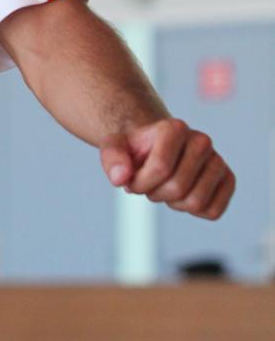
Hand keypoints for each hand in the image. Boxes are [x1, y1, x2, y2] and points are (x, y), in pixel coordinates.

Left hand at [100, 119, 234, 219]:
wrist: (154, 148)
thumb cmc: (135, 150)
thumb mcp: (114, 148)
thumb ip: (112, 159)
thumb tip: (120, 178)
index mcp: (175, 128)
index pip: (160, 168)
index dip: (140, 183)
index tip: (131, 179)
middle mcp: (202, 141)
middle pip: (178, 188)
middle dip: (155, 193)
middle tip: (149, 183)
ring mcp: (217, 160)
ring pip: (196, 202)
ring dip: (173, 203)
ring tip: (165, 187)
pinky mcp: (227, 180)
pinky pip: (213, 211)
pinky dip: (193, 211)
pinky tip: (183, 194)